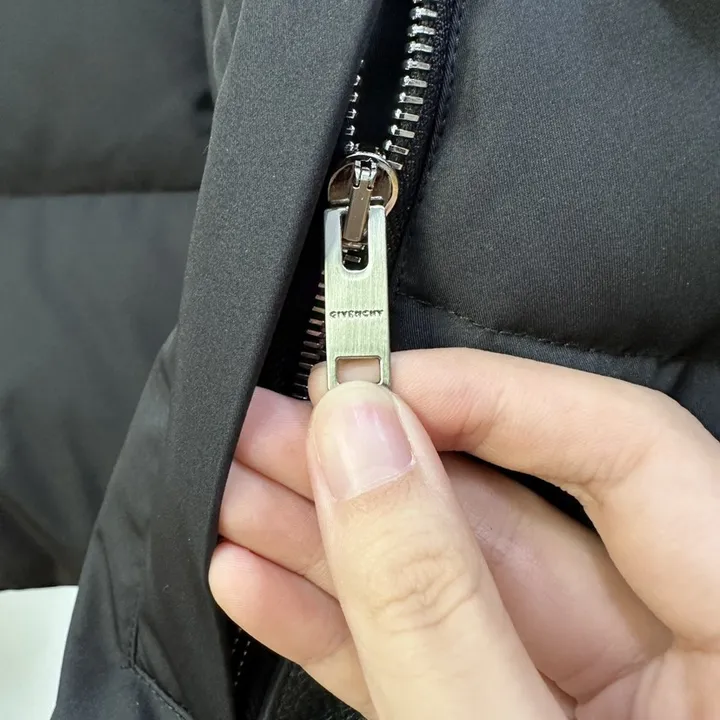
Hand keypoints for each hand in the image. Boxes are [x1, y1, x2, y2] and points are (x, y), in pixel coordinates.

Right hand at [210, 349, 719, 718]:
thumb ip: (436, 607)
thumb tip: (364, 450)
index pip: (626, 449)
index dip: (493, 398)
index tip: (374, 385)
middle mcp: (678, 659)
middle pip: (511, 514)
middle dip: (368, 469)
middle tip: (274, 425)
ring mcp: (593, 696)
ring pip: (451, 581)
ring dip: (332, 542)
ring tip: (238, 493)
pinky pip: (430, 655)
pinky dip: (343, 625)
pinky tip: (264, 580)